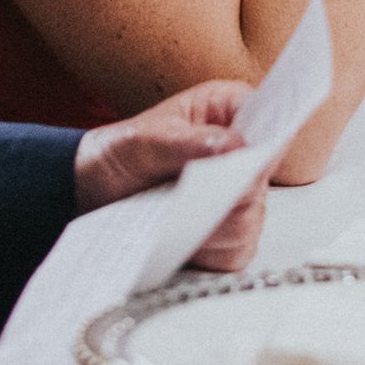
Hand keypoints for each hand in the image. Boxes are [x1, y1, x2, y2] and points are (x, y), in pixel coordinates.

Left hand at [73, 80, 266, 270]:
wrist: (94, 190)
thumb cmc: (120, 152)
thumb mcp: (141, 140)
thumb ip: (185, 142)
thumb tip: (233, 147)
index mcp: (230, 112)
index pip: (270, 121)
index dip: (263, 143)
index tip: (244, 161)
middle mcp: (241, 154)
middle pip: (261, 180)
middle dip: (227, 195)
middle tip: (193, 196)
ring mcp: (238, 196)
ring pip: (250, 221)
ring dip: (211, 227)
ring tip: (174, 219)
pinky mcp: (228, 233)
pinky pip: (235, 252)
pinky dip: (207, 253)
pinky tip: (180, 242)